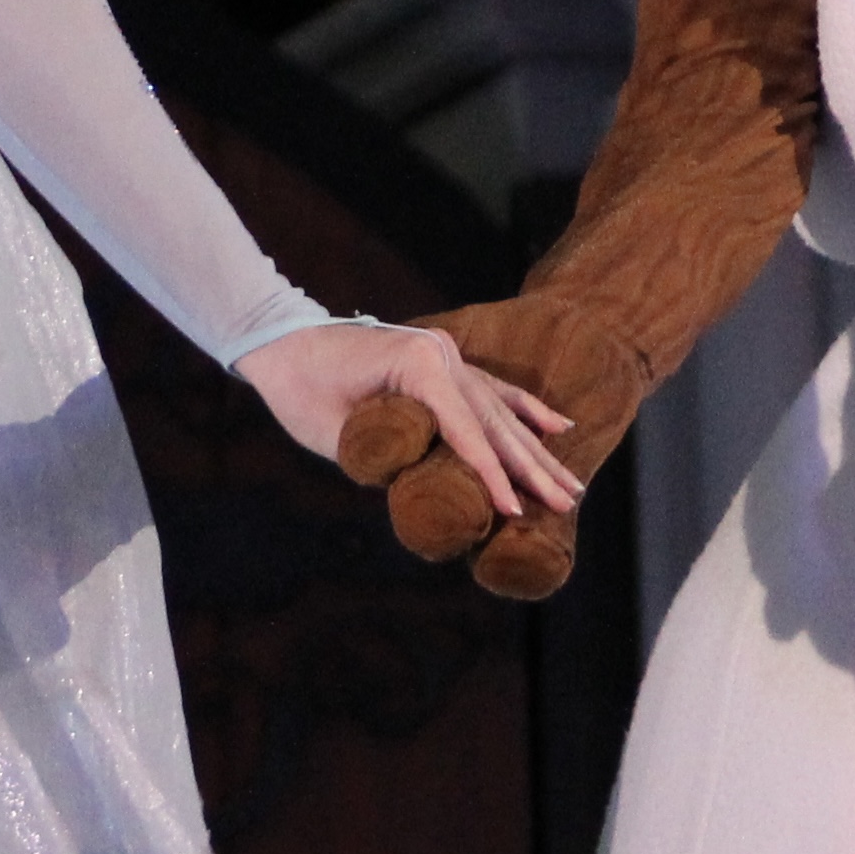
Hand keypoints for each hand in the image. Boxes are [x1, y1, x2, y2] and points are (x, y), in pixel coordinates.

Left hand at [235, 319, 574, 521]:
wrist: (282, 343)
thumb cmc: (300, 390)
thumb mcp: (335, 433)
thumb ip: (387, 455)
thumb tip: (431, 484)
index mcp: (419, 366)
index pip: (467, 431)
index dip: (492, 476)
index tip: (517, 511)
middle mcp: (443, 356)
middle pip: (496, 421)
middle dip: (533, 467)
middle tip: (567, 501)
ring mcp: (447, 355)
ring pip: (502, 410)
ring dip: (537, 450)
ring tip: (571, 483)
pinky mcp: (443, 362)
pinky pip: (494, 390)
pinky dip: (526, 410)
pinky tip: (560, 427)